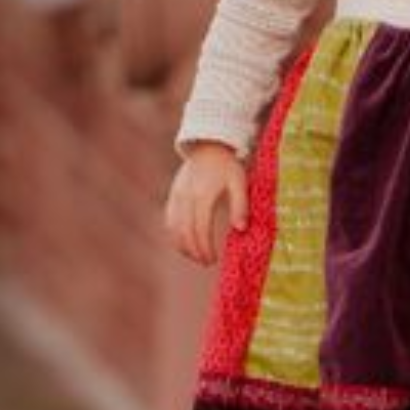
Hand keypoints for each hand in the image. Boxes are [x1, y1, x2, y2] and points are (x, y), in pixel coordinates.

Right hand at [165, 142, 248, 265]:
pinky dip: (174, 234)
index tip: (212, 259)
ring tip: (195, 256)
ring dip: (182, 246)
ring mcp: (176, 196)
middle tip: (205, 262)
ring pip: (173, 228)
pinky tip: (183, 243)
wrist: (208, 147)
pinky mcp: (173, 196)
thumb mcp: (240, 183)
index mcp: (203, 195)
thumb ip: (240, 206)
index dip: (204, 247)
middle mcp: (186, 197)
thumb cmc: (227, 167)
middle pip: (185, 232)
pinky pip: (169, 219)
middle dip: (194, 251)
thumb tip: (240, 229)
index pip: (200, 229)